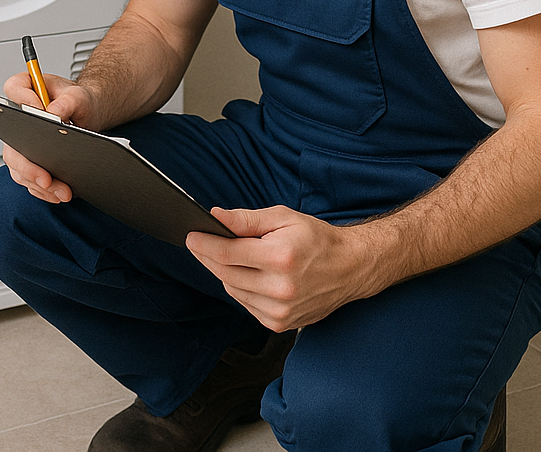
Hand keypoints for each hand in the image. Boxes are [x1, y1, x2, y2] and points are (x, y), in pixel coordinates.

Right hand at [0, 71, 95, 204]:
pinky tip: (57, 193)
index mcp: (26, 90)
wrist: (88, 114)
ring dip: (37, 183)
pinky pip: (28, 178)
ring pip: (18, 165)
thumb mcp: (79, 95)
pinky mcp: (29, 159)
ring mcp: (20, 140)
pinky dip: (42, 190)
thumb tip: (54, 114)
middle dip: (28, 165)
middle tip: (45, 178)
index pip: (14, 89)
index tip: (39, 113)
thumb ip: (68, 100)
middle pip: (10, 141)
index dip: (22, 100)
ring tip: (61, 191)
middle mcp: (17, 117)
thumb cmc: (79, 100)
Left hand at [186, 206, 375, 330]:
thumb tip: (216, 216)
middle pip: (225, 274)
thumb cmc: (316, 239)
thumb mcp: (284, 218)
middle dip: (208, 256)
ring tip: (226, 255)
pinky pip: (245, 304)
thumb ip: (247, 219)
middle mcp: (280, 289)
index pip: (228, 253)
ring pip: (233, 290)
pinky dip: (240, 288)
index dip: (204, 243)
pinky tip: (246, 274)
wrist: (349, 269)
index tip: (190, 235)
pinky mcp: (279, 323)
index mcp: (281, 258)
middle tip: (198, 242)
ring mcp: (280, 311)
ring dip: (223, 273)